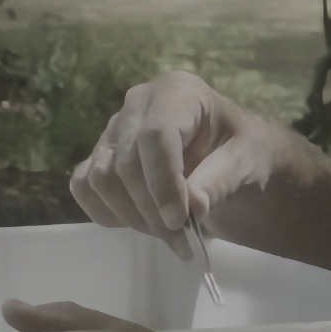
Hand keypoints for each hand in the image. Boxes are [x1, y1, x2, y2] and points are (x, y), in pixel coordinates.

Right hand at [67, 68, 299, 247]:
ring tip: (168, 235)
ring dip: (131, 216)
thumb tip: (192, 207)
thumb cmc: (242, 152)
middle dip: (151, 209)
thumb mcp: (246, 162)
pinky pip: (84, 186)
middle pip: (126, 161)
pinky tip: (138, 223)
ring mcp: (113, 130)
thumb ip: (220, 180)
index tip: (180, 221)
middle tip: (181, 239)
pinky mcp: (100, 156)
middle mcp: (138, 104)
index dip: (163, 182)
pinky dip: (106, 212)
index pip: (156, 135)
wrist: (230, 159)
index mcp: (177, 92)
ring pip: (101, 177)